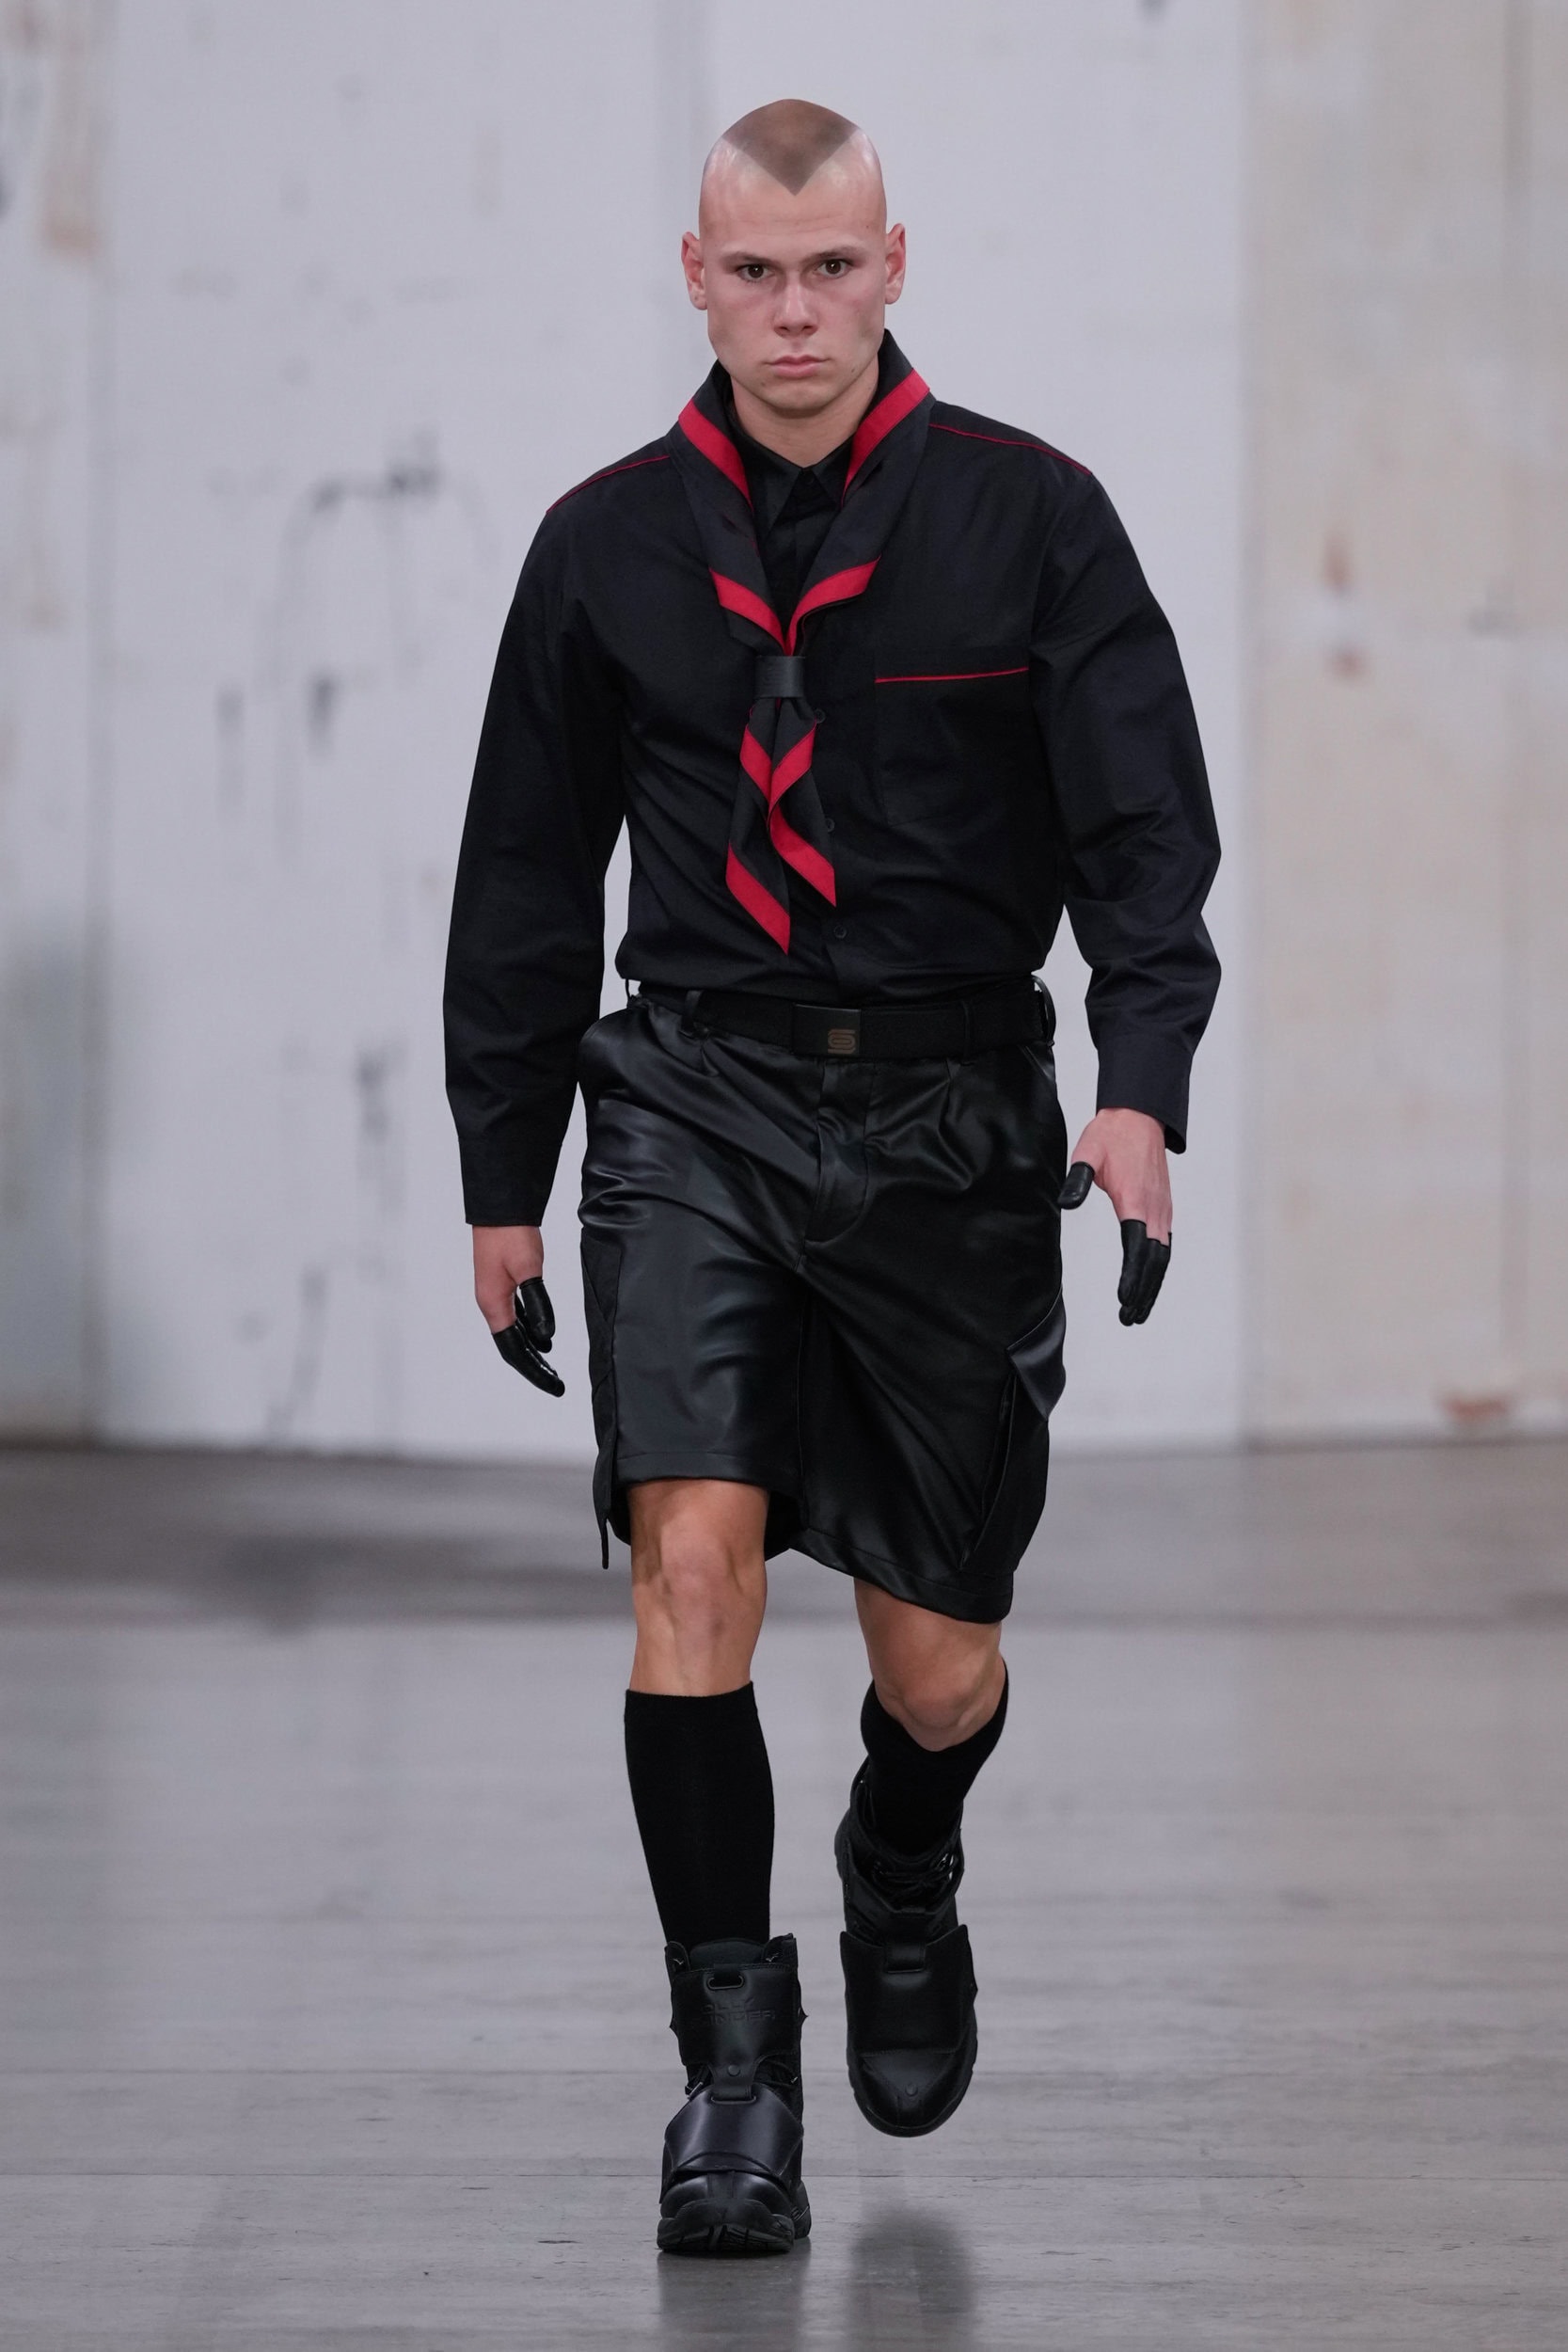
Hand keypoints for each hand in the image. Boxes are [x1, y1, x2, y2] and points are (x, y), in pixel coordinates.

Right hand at [472, 1225, 563, 1396]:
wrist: (499, 1206)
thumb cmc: (510, 1234)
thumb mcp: (528, 1269)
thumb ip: (538, 1303)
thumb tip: (546, 1336)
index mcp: (494, 1305)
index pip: (514, 1351)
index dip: (534, 1371)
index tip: (553, 1386)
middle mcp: (492, 1304)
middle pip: (512, 1346)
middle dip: (533, 1366)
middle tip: (556, 1383)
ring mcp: (495, 1293)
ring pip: (514, 1332)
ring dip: (531, 1349)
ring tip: (551, 1366)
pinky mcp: (502, 1282)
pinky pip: (516, 1316)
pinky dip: (530, 1330)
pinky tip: (542, 1334)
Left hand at [1058, 1108, 1171, 1325]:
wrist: (1139, 1116)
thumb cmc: (1112, 1135)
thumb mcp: (1087, 1153)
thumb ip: (1078, 1181)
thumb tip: (1067, 1203)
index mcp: (1136, 1200)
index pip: (1137, 1248)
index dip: (1133, 1277)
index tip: (1125, 1300)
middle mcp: (1155, 1209)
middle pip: (1155, 1261)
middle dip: (1144, 1292)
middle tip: (1129, 1317)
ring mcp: (1163, 1209)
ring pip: (1163, 1256)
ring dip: (1153, 1284)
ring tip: (1138, 1309)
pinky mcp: (1164, 1207)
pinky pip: (1165, 1244)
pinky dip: (1158, 1268)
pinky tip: (1150, 1280)